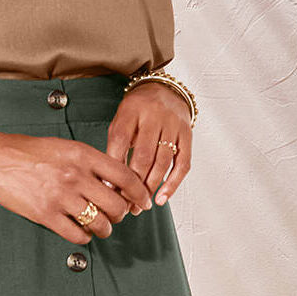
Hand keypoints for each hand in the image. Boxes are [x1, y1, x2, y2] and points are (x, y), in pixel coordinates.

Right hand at [0, 131, 154, 244]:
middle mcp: (75, 175)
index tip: (143, 202)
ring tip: (99, 226)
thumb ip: (90, 163)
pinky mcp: (46, 214)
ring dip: (104, 229)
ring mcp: (61, 196)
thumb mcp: (64, 147)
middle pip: (117, 205)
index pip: (125, 177)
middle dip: (121, 215)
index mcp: (82, 155)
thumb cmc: (27, 151)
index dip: (139, 193)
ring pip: (100, 224)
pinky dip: (84, 237)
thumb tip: (113, 184)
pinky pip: (77, 235)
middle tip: (116, 216)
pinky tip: (80, 231)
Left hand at [106, 80, 190, 201]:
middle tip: (126, 204)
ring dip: (151, 187)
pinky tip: (161, 198)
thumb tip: (110, 183)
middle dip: (134, 184)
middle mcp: (155, 116)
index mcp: (132, 110)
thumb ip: (116, 146)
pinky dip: (172, 184)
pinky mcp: (188, 134)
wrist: (165, 90)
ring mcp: (173, 125)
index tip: (109, 189)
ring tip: (141, 205)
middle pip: (143, 155)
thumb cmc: (138, 112)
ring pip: (163, 162)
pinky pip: (183, 164)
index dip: (114, 167)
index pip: (120, 141)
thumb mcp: (121, 120)